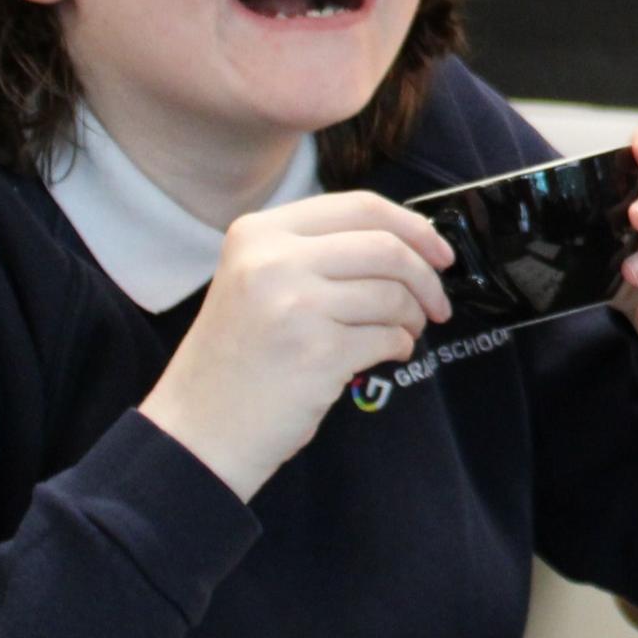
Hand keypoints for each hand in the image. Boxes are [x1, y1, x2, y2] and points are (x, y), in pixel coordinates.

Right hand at [138, 192, 452, 499]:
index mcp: (259, 233)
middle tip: (437, 303)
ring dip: (413, 317)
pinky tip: (384, 355)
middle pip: (386, 247)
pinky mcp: (318, 353)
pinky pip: (388, 337)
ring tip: (404, 332)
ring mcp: (295, 306)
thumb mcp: (256, 280)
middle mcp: (274, 261)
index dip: (413, 227)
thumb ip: (318, 252)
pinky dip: (399, 346)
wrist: (199, 430)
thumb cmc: (238, 358)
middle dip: (426, 277)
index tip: (439, 252)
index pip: (360, 207)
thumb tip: (409, 241)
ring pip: (393, 295)